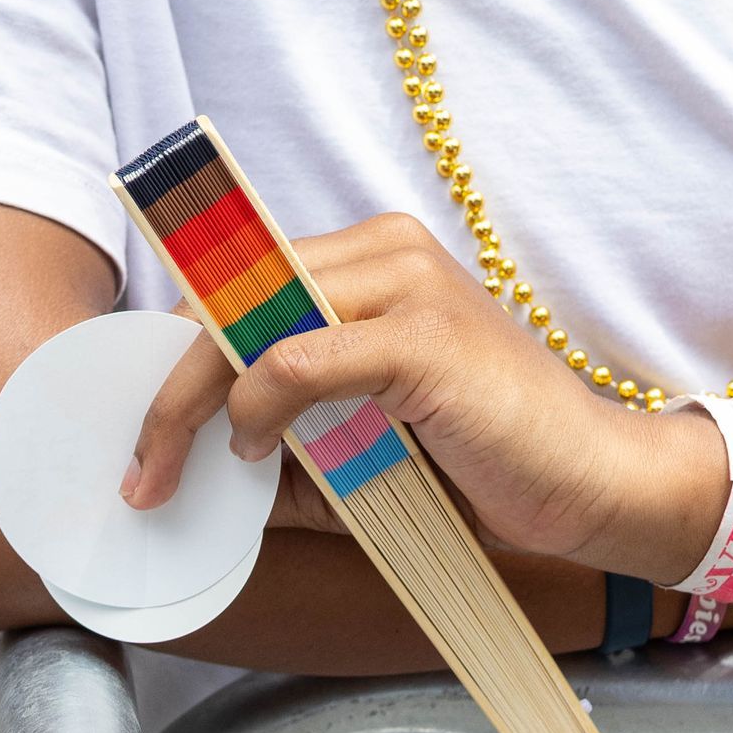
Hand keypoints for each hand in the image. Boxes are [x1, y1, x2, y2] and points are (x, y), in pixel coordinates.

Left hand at [122, 213, 726, 577]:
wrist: (593, 483)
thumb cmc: (482, 462)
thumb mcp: (363, 439)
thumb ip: (286, 431)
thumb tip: (191, 451)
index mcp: (374, 258)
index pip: (245, 280)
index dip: (179, 348)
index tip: (142, 424)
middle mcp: (388, 249)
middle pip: (235, 293)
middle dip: (169, 384)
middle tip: (139, 466)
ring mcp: (409, 283)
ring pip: (253, 321)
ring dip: (193, 401)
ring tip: (172, 469)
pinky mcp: (424, 336)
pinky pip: (300, 358)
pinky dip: (259, 405)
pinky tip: (253, 447)